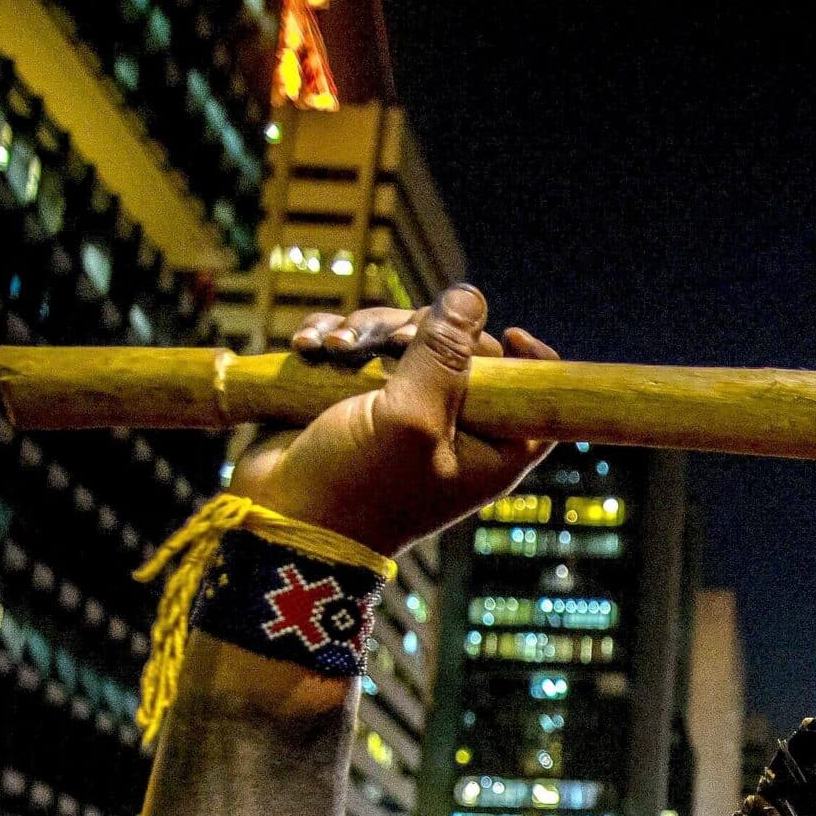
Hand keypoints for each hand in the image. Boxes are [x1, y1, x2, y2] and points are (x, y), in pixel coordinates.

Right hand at [230, 285, 555, 555]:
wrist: (283, 519)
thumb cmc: (360, 483)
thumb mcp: (413, 417)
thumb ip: (446, 355)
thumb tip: (469, 296)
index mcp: (488, 448)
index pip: (533, 399)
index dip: (531, 364)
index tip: (512, 335)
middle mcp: (450, 428)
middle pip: (461, 349)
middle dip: (417, 331)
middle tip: (389, 344)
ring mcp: (400, 411)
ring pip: (399, 339)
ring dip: (362, 330)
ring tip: (329, 348)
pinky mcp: (352, 399)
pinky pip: (354, 348)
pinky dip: (330, 338)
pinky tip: (307, 346)